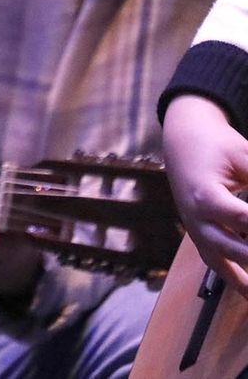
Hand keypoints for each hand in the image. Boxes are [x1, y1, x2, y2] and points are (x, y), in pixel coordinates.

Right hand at [164, 95, 247, 294]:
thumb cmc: (217, 146)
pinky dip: (238, 282)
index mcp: (206, 197)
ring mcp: (196, 232)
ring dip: (247, 280)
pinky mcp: (199, 237)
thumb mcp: (244, 155)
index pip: (244, 220)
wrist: (183, 142)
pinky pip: (218, 266)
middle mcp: (198, 220)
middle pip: (237, 250)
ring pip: (225, 265)